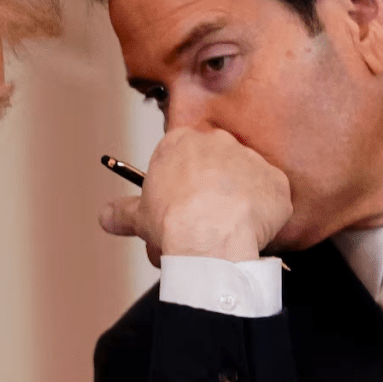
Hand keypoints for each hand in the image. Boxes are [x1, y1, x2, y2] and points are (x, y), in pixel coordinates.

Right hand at [99, 127, 291, 265]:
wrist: (209, 240)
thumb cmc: (173, 223)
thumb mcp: (139, 218)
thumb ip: (122, 212)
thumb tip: (106, 216)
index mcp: (181, 142)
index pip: (183, 159)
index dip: (180, 186)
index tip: (179, 207)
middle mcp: (218, 142)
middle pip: (216, 166)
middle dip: (210, 191)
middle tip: (201, 222)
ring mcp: (251, 159)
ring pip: (245, 182)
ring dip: (237, 203)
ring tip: (224, 231)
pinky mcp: (277, 182)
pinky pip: (272, 199)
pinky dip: (264, 216)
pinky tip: (248, 233)